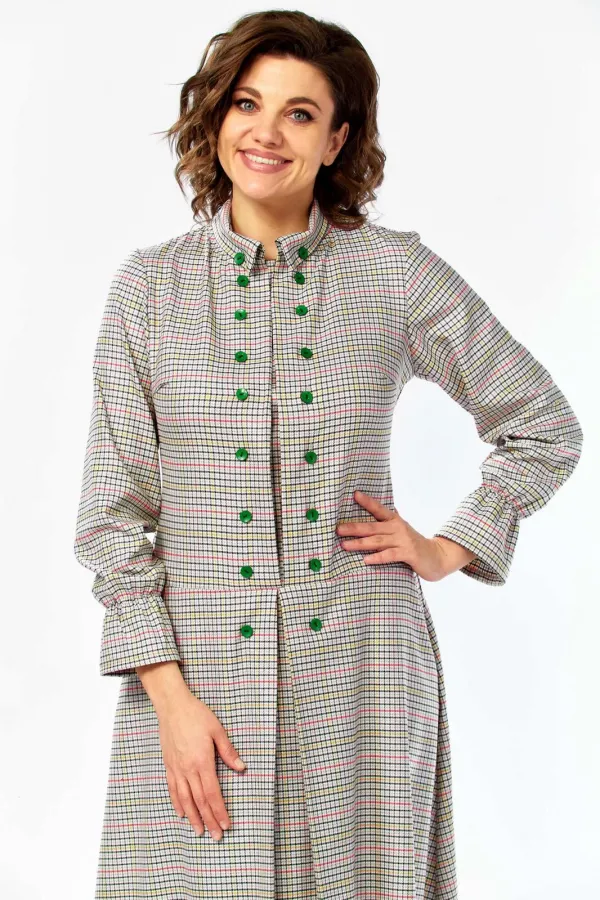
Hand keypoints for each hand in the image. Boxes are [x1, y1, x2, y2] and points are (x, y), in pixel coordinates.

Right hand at [157, 693, 246, 840]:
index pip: (212, 793)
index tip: (226, 824)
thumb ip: (228, 751)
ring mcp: (176, 768)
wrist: (172, 705)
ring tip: (200, 831)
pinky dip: (177, 803)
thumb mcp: (217, 730)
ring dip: (193, 817)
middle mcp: (187, 769)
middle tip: (216, 836)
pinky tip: (182, 813)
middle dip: (209, 820)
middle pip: (199, 801)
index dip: (219, 811)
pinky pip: (173, 789)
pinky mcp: (168, 765)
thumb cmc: (197, 715)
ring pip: (185, 799)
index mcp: (202, 761)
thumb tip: (242, 768)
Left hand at [336, 489, 450, 582]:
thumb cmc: (414, 544)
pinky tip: (366, 559)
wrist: (438, 556)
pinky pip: (391, 555)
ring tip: (345, 545)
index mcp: (395, 521)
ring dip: (361, 543)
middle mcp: (398, 528)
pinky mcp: (409, 554)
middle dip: (354, 527)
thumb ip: (387, 523)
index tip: (354, 494)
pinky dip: (378, 557)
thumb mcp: (401, 530)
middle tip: (338, 529)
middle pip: (373, 527)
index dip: (367, 501)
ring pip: (378, 541)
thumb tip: (372, 513)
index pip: (379, 509)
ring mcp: (404, 540)